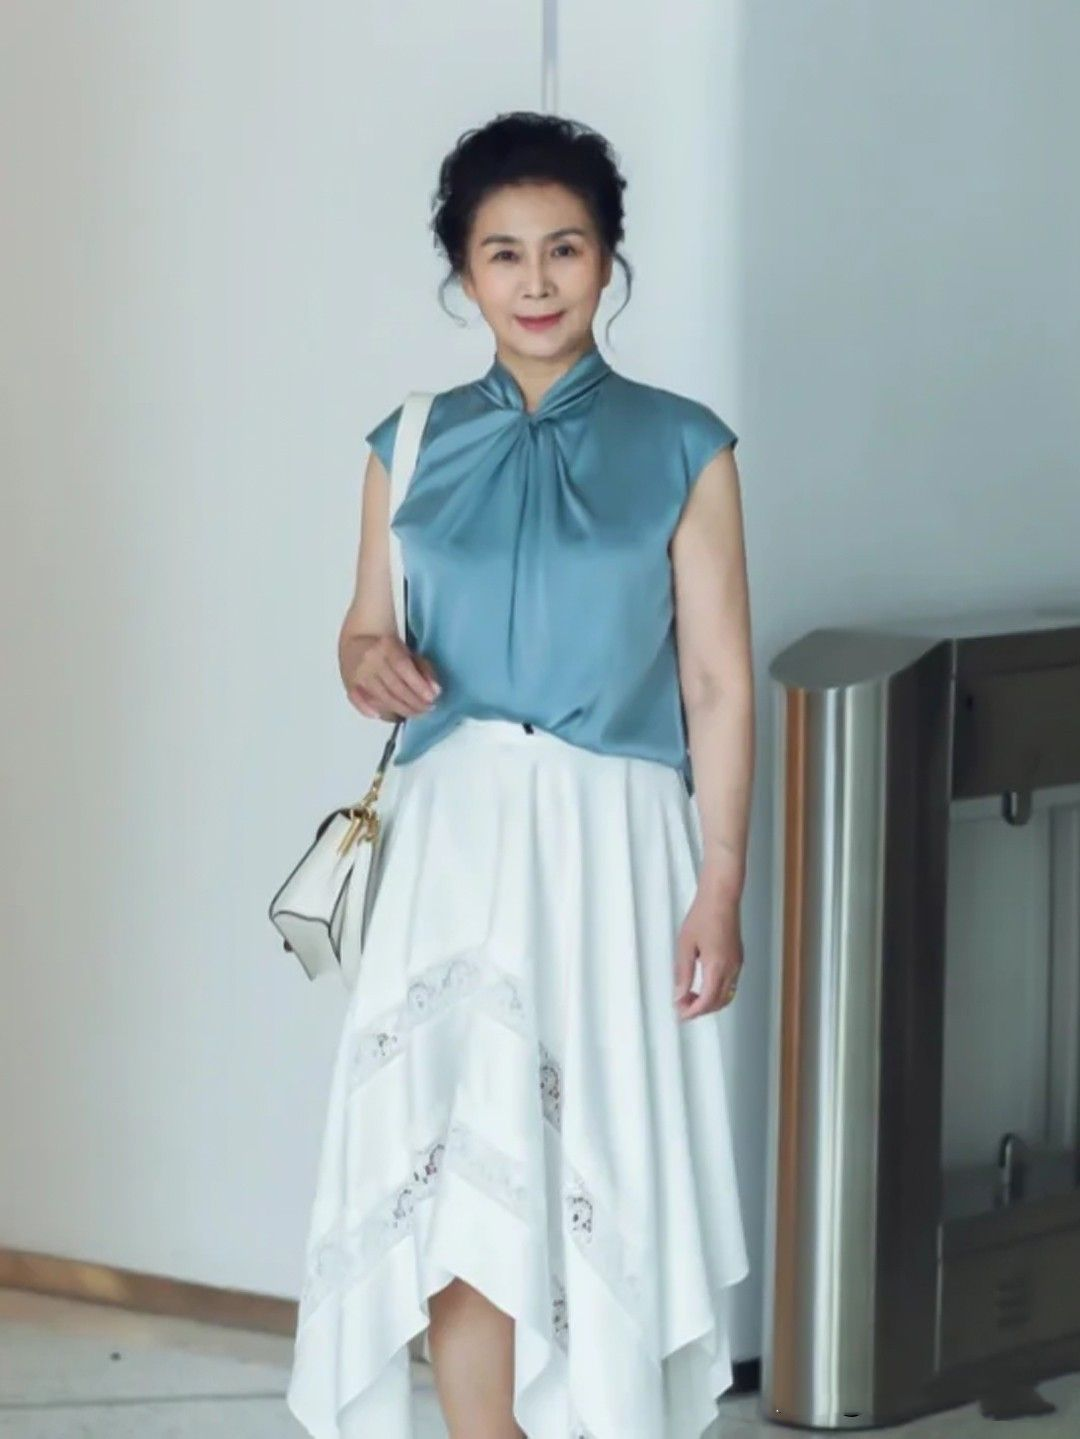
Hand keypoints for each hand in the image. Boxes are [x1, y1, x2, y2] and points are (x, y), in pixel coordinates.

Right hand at [345, 634, 441, 720]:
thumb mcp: (409, 652)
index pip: (403, 668)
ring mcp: (358, 674)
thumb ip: (424, 670)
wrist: (357, 638)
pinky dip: (369, 710)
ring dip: (401, 710)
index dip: (418, 685)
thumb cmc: (387, 648)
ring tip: (416, 714)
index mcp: (386, 647)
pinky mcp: (349, 684)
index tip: (431, 698)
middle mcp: (370, 660)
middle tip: (427, 709)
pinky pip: (359, 701)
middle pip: (393, 687)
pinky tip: (384, 716)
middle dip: (413, 702)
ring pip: (381, 697)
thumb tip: (435, 691)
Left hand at [672, 887, 743, 1020]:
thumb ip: (682, 973)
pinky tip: (702, 985)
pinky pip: (730, 984)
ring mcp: (737, 964)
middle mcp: (731, 968)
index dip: (692, 1011)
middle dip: (700, 1010)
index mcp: (717, 967)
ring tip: (690, 997)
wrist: (721, 897)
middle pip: (718, 1002)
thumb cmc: (704, 915)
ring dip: (709, 1002)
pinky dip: (717, 992)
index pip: (707, 1001)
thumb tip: (679, 994)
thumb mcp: (685, 945)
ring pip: (726, 995)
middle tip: (682, 1007)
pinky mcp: (738, 958)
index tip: (680, 1013)